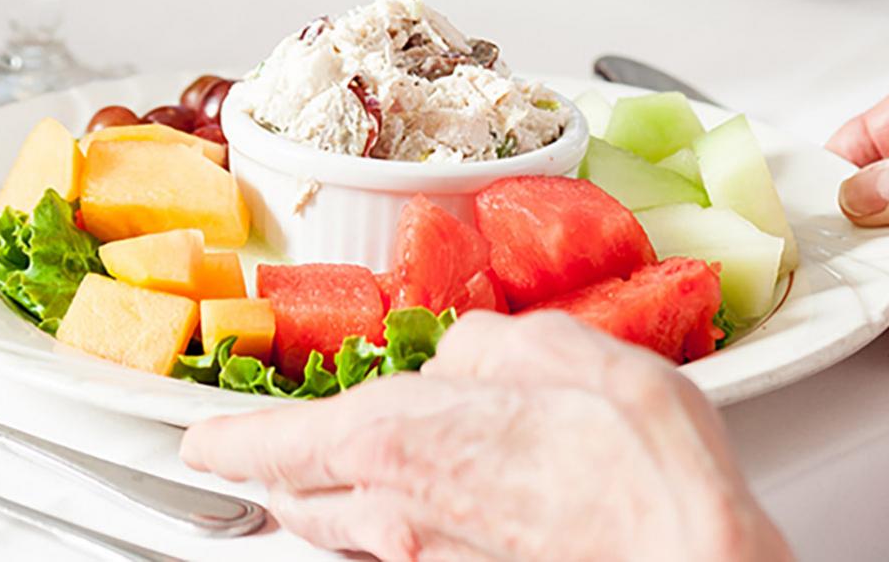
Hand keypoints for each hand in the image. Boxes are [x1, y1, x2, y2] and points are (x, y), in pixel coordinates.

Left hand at [182, 311, 790, 561]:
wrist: (687, 553)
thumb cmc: (634, 459)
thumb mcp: (556, 350)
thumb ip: (484, 347)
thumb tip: (458, 357)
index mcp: (395, 438)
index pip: (273, 443)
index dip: (226, 440)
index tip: (201, 440)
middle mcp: (394, 514)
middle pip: (298, 501)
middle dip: (276, 475)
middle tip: (268, 457)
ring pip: (347, 539)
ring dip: (330, 507)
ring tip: (338, 481)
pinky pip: (403, 559)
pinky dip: (395, 533)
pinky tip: (437, 511)